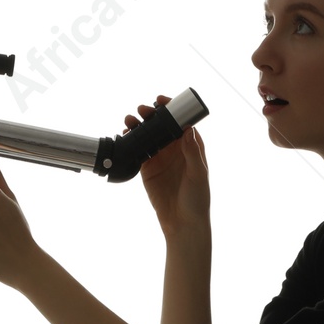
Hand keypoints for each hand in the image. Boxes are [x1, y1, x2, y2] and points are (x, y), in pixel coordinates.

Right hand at [125, 95, 209, 234]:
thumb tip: (188, 130)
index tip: (161, 101)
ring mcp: (160, 158)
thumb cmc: (197, 199)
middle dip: (151, 115)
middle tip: (142, 110)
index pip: (180, 121)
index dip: (171, 109)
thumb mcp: (198, 174)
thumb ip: (192, 152)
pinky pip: (138, 151)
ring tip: (130, 121)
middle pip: (161, 125)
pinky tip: (125, 136)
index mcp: (190, 146)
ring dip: (139, 126)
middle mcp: (174, 149)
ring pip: (148, 136)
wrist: (182, 223)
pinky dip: (131, 142)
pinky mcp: (148, 169)